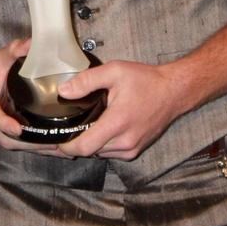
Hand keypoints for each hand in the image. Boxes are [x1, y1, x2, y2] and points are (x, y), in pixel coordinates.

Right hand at [0, 39, 81, 156]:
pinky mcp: (4, 134)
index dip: (3, 122)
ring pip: (11, 144)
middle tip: (50, 143)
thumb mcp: (2, 56)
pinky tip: (55, 148)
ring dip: (34, 149)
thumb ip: (16, 49)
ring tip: (58, 148)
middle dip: (26, 143)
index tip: (18, 129)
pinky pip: (18, 145)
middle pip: (3, 136)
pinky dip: (36, 148)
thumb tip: (33, 44)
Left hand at [57, 60, 186, 159]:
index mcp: (117, 124)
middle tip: (55, 136)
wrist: (174, 91)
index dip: (64, 147)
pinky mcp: (136, 150)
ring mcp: (132, 148)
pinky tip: (92, 132)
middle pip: (89, 152)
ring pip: (99, 153)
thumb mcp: (114, 71)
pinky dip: (99, 145)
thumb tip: (63, 91)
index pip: (84, 147)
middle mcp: (124, 142)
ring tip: (73, 131)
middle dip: (71, 146)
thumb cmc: (146, 81)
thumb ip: (86, 81)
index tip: (51, 141)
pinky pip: (110, 153)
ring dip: (87, 145)